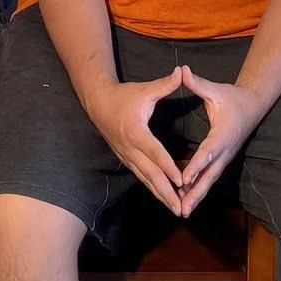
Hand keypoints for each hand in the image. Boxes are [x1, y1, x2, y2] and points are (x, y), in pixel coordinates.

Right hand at [84, 70, 188, 213]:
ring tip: (175, 208)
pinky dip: (153, 188)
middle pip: (150, 174)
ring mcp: (126, 156)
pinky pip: (141, 176)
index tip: (181, 181)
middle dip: (166, 192)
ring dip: (160, 195)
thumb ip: (164, 85)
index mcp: (136, 131)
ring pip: (145, 179)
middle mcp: (130, 148)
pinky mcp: (126, 159)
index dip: (169, 167)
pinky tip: (163, 198)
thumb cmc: (124, 96)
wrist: (98, 103)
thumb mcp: (145, 89)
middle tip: (181, 207)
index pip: (155, 153)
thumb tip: (181, 72)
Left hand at [174, 66, 270, 215]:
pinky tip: (186, 201)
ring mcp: (224, 158)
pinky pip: (209, 178)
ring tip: (182, 211)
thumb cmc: (232, 97)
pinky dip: (199, 190)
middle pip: (209, 175)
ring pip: (209, 181)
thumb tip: (183, 70)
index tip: (184, 178)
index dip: (196, 165)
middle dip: (196, 192)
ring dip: (197, 196)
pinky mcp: (222, 161)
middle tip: (183, 208)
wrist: (253, 106)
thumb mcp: (215, 89)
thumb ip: (198, 83)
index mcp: (221, 134)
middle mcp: (224, 150)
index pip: (207, 152)